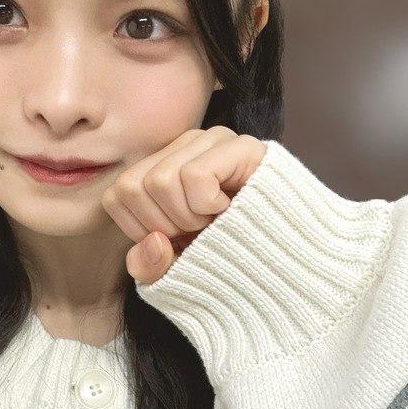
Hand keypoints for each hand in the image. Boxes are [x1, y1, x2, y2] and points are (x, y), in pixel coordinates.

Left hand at [102, 127, 266, 285]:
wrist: (289, 261)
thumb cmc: (229, 257)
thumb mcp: (178, 268)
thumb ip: (150, 265)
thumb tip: (154, 243)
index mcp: (162, 166)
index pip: (118, 194)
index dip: (141, 229)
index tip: (178, 239)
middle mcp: (183, 146)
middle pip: (132, 186)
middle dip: (164, 224)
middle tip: (201, 231)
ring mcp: (212, 140)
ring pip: (160, 181)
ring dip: (190, 218)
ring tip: (217, 221)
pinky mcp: (240, 146)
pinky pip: (195, 177)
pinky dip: (209, 206)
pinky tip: (230, 209)